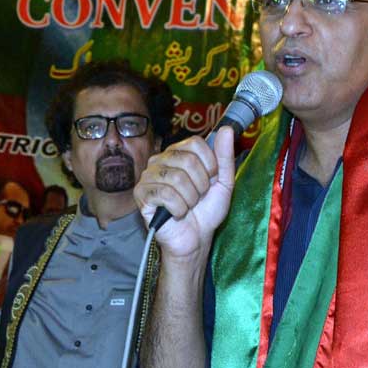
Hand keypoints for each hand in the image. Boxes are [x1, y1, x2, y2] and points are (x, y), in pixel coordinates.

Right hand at [133, 127, 236, 260]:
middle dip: (201, 185)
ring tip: (188, 206)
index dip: (209, 164)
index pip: (195, 143)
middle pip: (187, 160)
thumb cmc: (207, 210)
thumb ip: (225, 156)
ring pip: (177, 178)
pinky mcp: (141, 193)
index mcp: (179, 152)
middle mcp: (161, 159)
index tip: (211, 179)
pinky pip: (165, 194)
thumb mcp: (223, 182)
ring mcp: (149, 175)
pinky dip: (178, 208)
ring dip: (190, 199)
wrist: (196, 239)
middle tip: (198, 197)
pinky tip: (177, 213)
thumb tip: (226, 129)